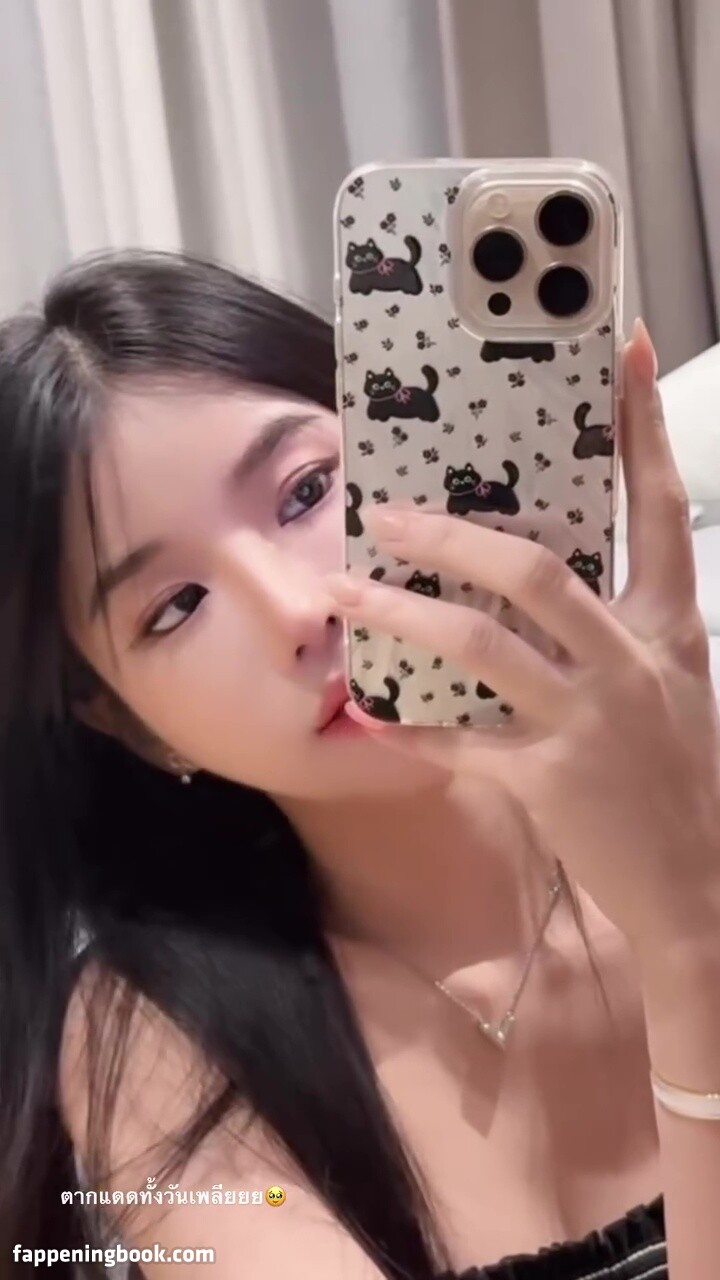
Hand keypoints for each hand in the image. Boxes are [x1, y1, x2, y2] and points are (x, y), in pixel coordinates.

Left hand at [328, 321, 719, 956]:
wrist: (705, 888)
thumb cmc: (683, 776)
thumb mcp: (673, 683)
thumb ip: (620, 627)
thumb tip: (545, 579)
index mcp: (670, 624)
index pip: (657, 504)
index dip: (642, 424)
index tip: (627, 348)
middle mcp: (631, 659)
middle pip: (537, 569)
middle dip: (453, 536)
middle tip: (386, 512)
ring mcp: (590, 719)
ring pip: (483, 644)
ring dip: (404, 613)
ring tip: (345, 590)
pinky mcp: (549, 779)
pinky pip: (461, 741)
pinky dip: (411, 727)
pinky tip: (369, 714)